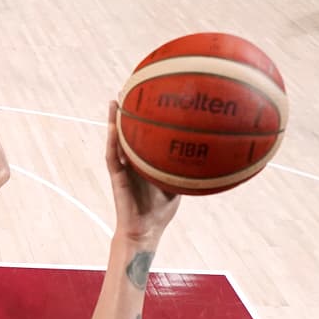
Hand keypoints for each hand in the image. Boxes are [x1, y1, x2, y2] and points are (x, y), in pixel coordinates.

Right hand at [106, 101, 179, 242]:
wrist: (145, 230)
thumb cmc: (160, 211)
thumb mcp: (177, 186)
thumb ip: (185, 170)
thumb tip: (206, 158)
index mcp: (145, 162)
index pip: (144, 136)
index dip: (146, 118)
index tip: (152, 97)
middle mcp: (132, 161)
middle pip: (129, 132)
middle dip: (129, 111)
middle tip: (132, 88)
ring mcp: (123, 167)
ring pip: (117, 139)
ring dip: (116, 119)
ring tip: (117, 98)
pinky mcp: (116, 176)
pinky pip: (112, 154)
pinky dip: (112, 138)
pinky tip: (113, 123)